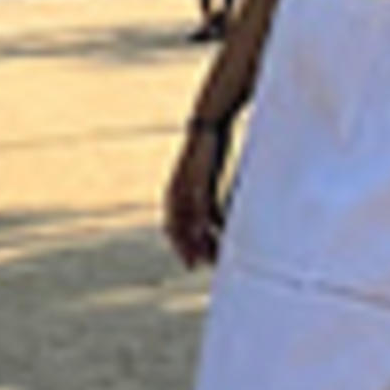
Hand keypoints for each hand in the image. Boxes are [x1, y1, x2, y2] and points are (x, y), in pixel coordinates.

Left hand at [165, 123, 227, 266]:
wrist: (210, 122)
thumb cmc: (210, 151)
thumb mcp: (209, 180)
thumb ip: (209, 200)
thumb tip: (218, 221)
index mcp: (174, 192)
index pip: (171, 226)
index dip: (179, 246)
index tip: (189, 262)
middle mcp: (174, 191)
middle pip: (174, 228)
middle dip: (183, 249)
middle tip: (192, 267)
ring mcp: (184, 186)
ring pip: (187, 220)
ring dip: (195, 241)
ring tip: (206, 256)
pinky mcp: (197, 179)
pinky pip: (200, 207)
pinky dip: (204, 223)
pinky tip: (212, 234)